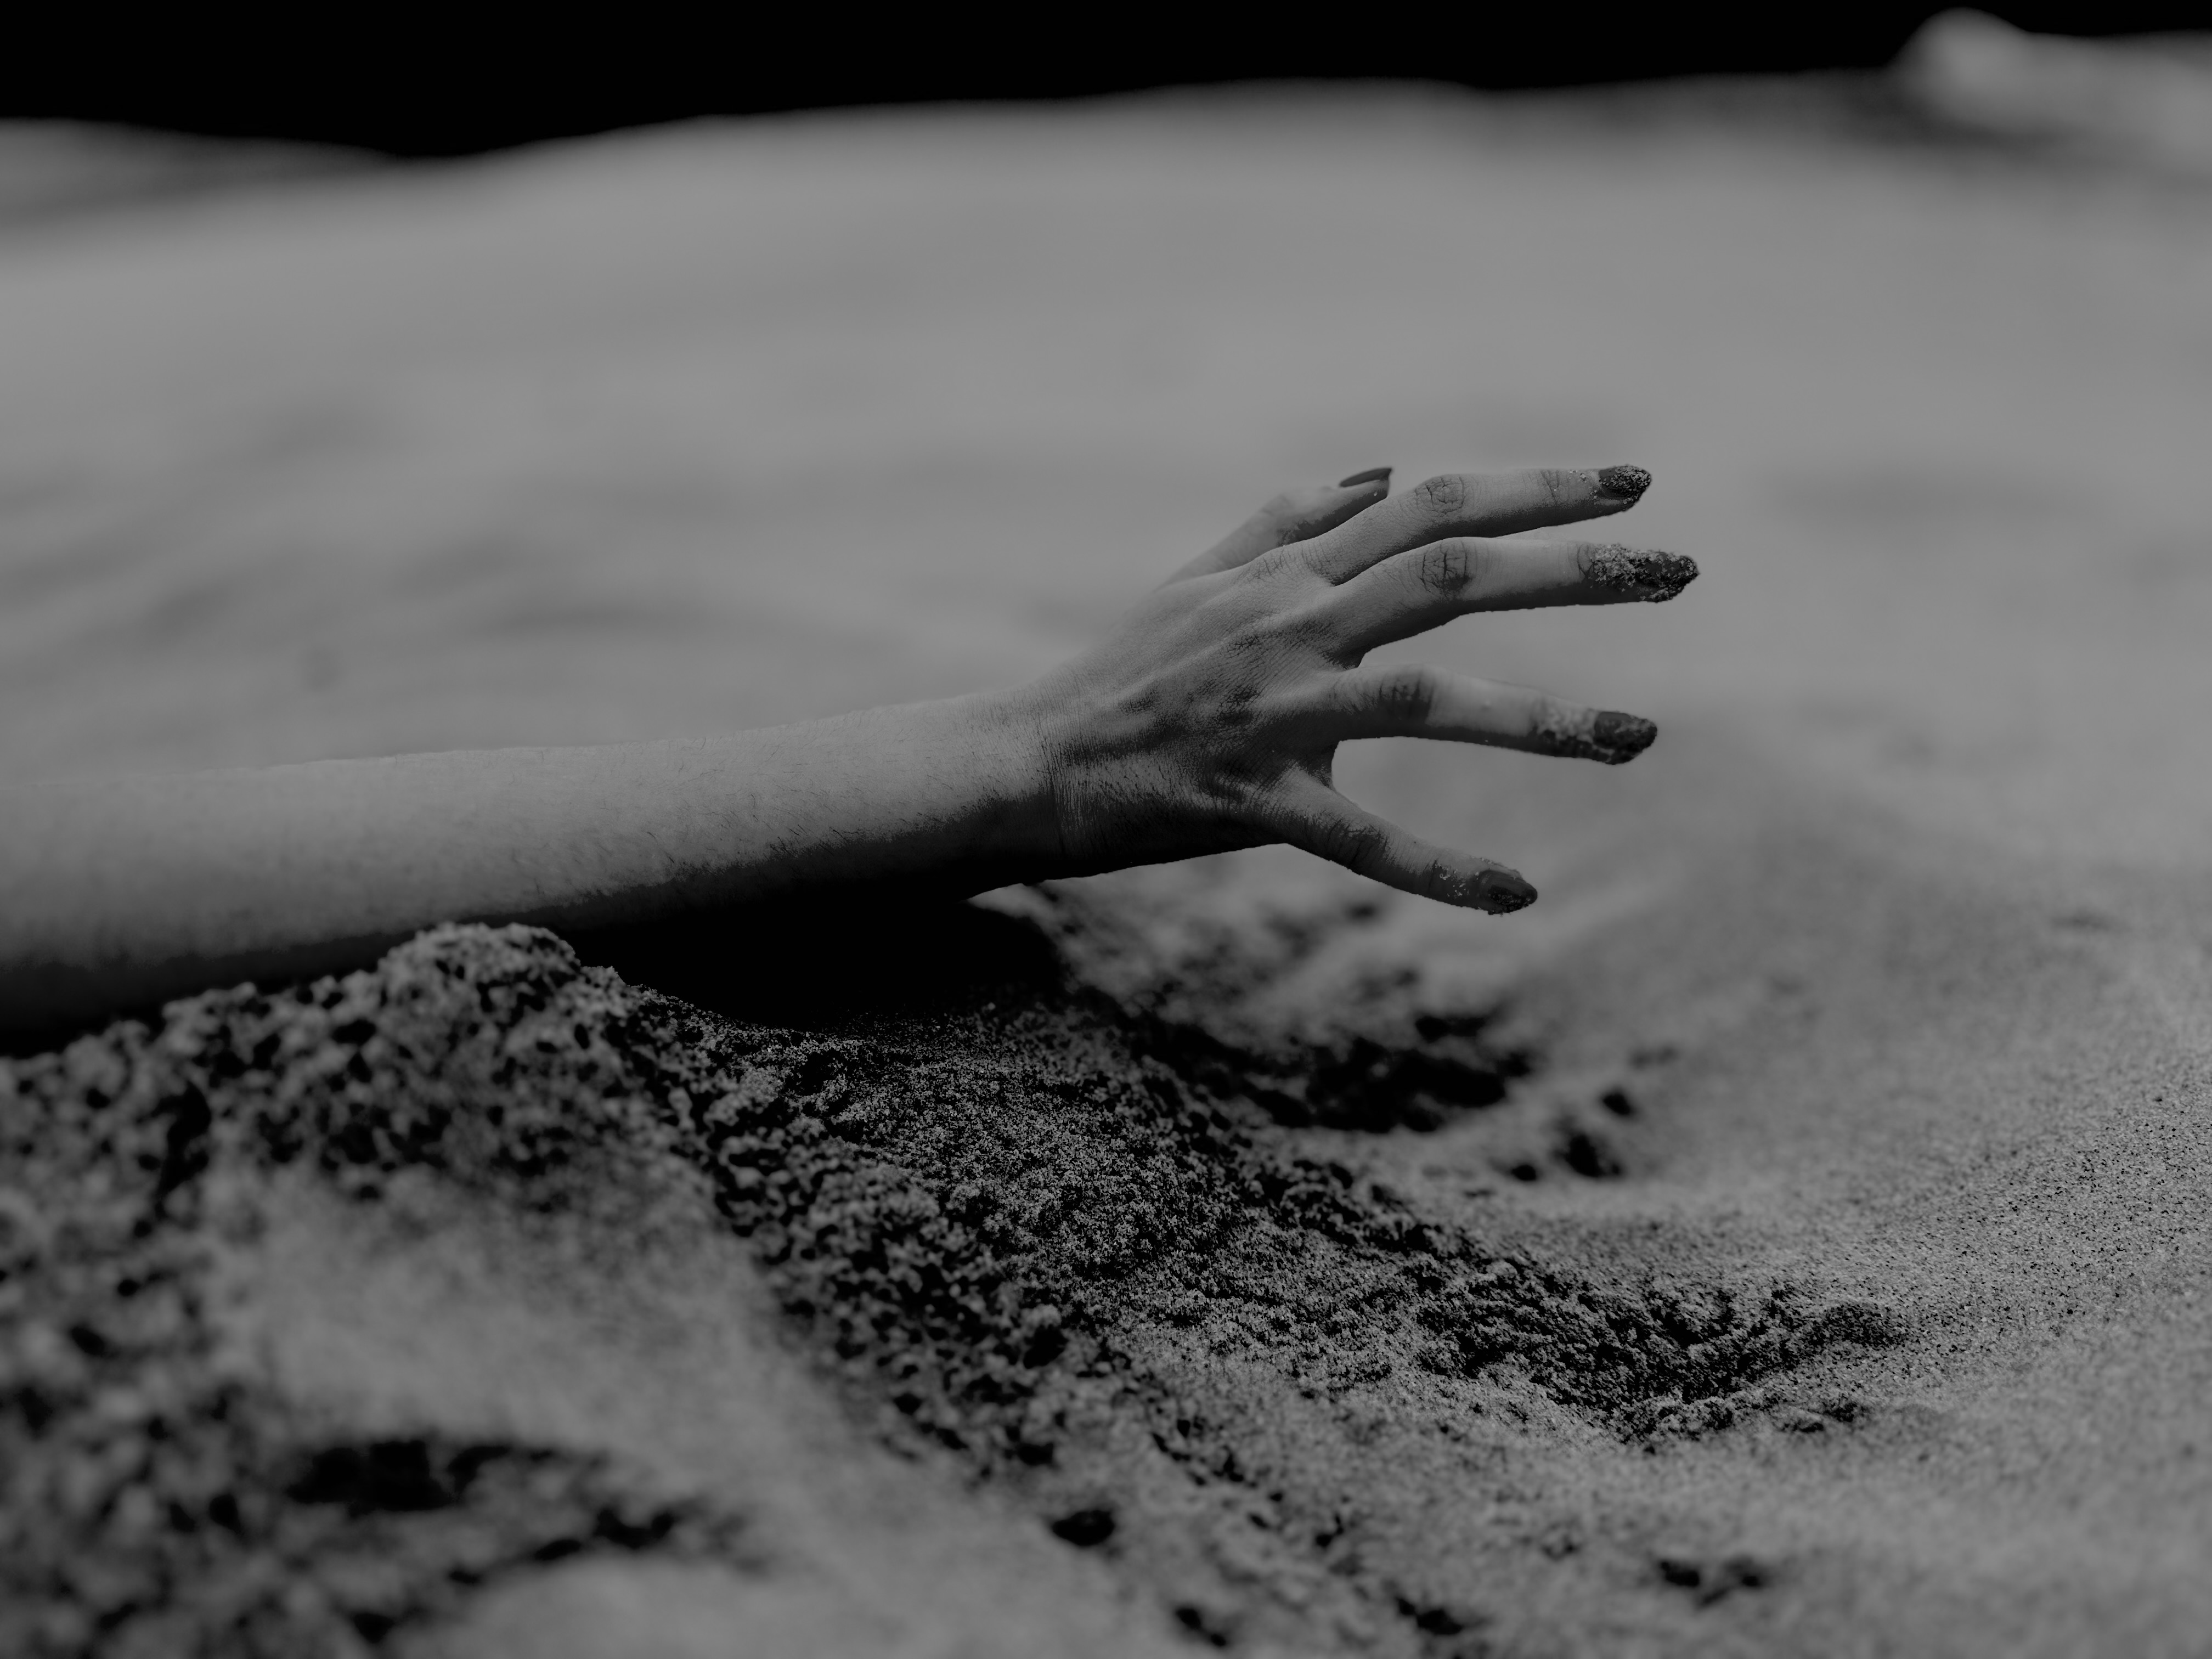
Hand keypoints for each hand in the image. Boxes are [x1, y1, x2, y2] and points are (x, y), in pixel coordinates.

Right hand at [1014, 464, 1694, 911]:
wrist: (1027, 760)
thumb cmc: (1122, 671)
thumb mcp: (1199, 575)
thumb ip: (1288, 515)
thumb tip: (1381, 464)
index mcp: (1286, 573)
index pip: (1428, 506)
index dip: (1535, 489)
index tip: (1632, 481)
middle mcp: (1288, 626)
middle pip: (1449, 574)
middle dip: (1575, 566)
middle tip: (1682, 568)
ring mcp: (1272, 714)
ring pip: (1425, 700)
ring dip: (1542, 719)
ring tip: (1643, 737)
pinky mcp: (1250, 802)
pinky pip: (1360, 838)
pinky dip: (1441, 867)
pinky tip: (1518, 893)